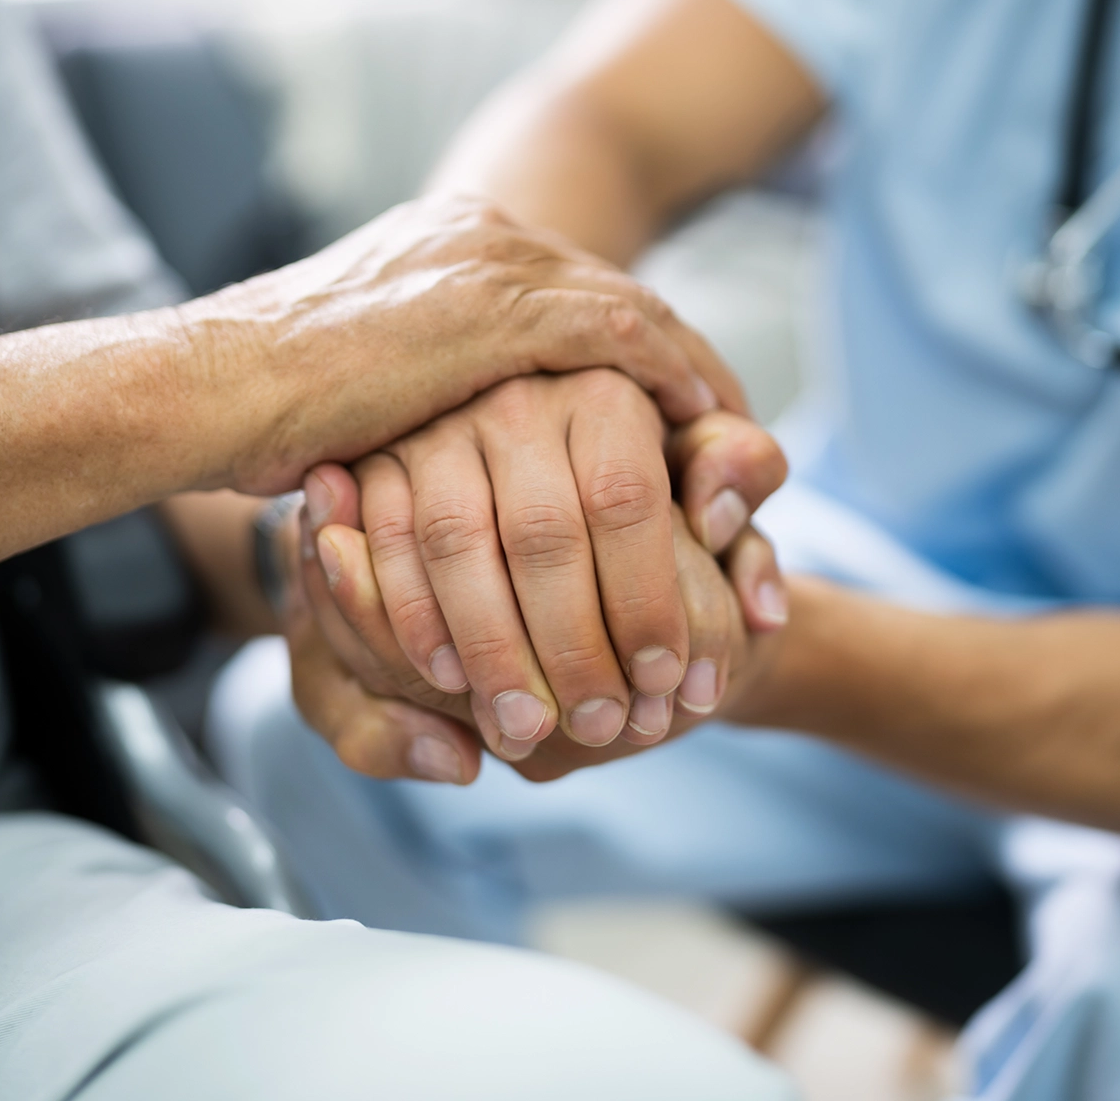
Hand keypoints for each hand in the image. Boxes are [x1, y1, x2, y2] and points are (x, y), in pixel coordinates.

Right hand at [175, 195, 746, 495]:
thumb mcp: (364, 386)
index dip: (632, 345)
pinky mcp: (491, 306)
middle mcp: (475, 234)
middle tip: (730, 414)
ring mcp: (486, 262)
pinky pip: (616, 335)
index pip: (570, 289)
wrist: (211, 388)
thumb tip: (446, 444)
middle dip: (680, 355)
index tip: (672, 401)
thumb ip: (424, 391)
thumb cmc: (264, 409)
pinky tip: (703, 419)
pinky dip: (669, 374)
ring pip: (631, 308)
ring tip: (734, 428)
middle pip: (614, 291)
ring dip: (691, 370)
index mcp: (445, 241)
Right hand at [324, 370, 784, 760]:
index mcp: (606, 391)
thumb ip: (741, 476)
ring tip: (526, 728)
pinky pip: (389, 544)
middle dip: (571, 646)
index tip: (666, 680)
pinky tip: (452, 681)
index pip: (626, 501)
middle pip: (542, 531)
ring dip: (490, 648)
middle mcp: (518, 396)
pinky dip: (415, 618)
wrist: (545, 438)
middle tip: (600, 729)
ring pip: (458, 542)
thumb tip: (719, 518)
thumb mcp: (706, 458)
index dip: (646, 599)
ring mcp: (440, 425)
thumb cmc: (643, 463)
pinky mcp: (377, 459)